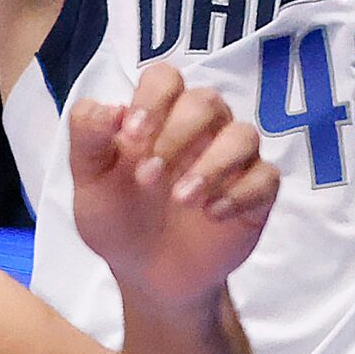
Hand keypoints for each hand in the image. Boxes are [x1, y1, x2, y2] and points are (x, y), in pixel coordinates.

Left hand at [70, 64, 277, 312]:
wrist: (145, 274)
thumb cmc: (118, 218)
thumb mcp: (90, 184)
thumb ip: (88, 140)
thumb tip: (107, 108)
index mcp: (160, 116)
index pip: (165, 78)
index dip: (152, 99)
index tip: (132, 136)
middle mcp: (202, 128)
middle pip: (207, 101)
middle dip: (177, 135)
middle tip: (148, 177)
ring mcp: (233, 159)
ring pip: (243, 135)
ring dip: (212, 165)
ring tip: (182, 200)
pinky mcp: (256, 192)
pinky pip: (266, 177)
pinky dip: (240, 193)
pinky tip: (212, 215)